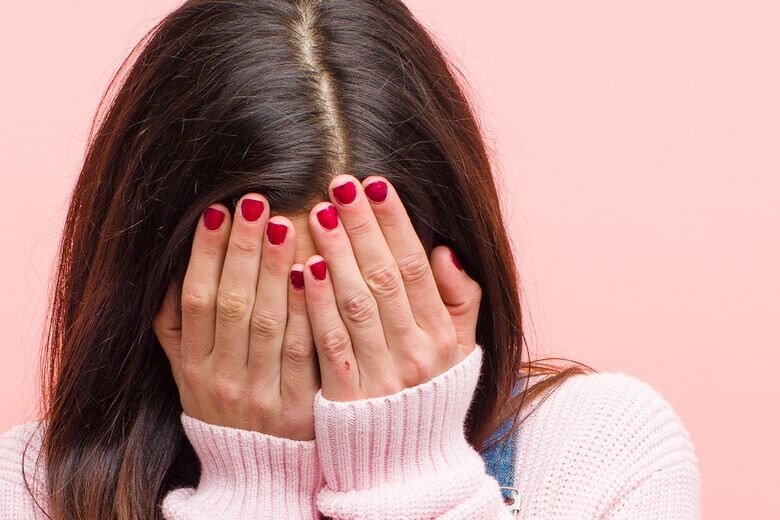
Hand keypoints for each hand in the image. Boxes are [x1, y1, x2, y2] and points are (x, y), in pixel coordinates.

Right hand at [153, 194, 319, 439]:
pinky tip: (315, 271)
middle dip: (243, 249)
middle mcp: (222, 379)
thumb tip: (174, 263)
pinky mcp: (299, 406)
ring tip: (285, 223)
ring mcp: (261, 394)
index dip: (205, 253)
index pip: (196, 299)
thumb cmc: (222, 404)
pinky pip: (305, 351)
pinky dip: (308, 310)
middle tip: (256, 201)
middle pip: (233, 304)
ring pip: (268, 323)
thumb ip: (176, 324)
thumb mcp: (187, 370)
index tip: (219, 210)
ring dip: (276, 271)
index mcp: (192, 366)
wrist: (256, 470)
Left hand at [302, 174, 481, 401]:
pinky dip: (317, 303)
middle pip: (385, 277)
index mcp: (443, 335)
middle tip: (339, 184)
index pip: (417, 267)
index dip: (396, 223)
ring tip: (317, 213)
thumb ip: (460, 299)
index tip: (375, 184)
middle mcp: (416, 352)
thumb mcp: (461, 347)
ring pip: (357, 303)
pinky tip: (304, 268)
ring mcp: (382, 374)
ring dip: (337, 254)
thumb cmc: (431, 391)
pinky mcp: (346, 395)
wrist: (405, 460)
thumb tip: (445, 250)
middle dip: (362, 227)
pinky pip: (329, 342)